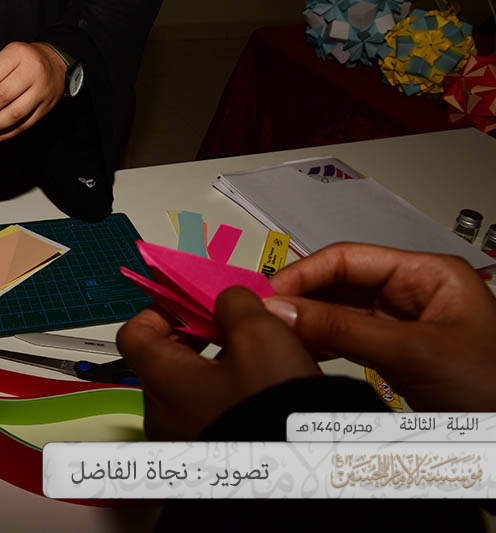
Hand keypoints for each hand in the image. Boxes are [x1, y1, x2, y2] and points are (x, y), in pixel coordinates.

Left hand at [0, 42, 65, 143]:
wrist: (56, 64)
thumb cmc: (26, 61)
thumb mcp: (6, 58)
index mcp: (18, 55)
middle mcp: (32, 72)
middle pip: (2, 97)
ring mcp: (41, 92)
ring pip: (14, 114)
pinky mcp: (45, 109)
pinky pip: (23, 125)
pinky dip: (5, 134)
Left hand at [117, 287, 320, 439]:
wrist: (296, 472)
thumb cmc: (270, 410)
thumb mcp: (260, 335)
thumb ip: (235, 304)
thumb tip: (227, 300)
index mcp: (161, 379)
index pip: (134, 333)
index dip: (161, 311)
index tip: (189, 302)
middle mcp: (162, 414)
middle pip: (164, 359)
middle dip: (198, 337)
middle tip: (232, 327)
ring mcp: (181, 439)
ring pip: (189, 387)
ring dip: (217, 366)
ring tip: (256, 359)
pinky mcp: (205, 455)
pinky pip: (205, 413)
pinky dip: (225, 395)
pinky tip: (259, 390)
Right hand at [264, 243, 495, 410]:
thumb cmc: (491, 387)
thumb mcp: (412, 352)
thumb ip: (343, 329)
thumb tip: (283, 311)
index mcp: (426, 274)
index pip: (350, 259)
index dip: (305, 273)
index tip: (270, 293)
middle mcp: (411, 294)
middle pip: (340, 284)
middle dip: (302, 298)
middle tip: (265, 315)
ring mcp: (401, 325)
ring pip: (340, 313)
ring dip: (307, 323)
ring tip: (276, 334)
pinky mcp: (394, 354)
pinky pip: (347, 340)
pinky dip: (321, 345)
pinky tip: (300, 350)